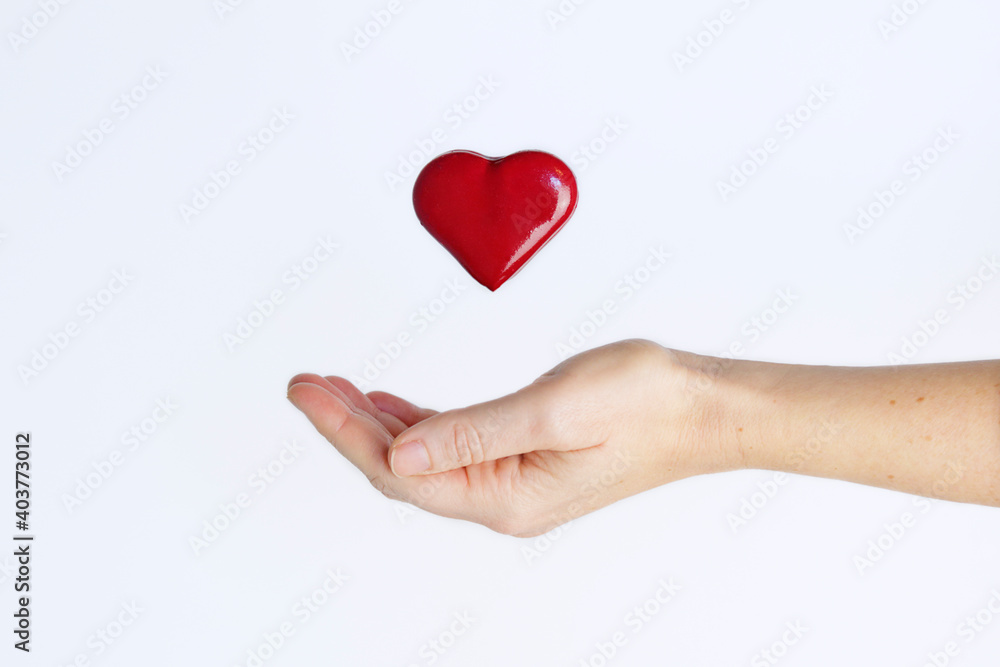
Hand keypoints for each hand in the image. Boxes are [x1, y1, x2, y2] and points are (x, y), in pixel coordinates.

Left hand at [287, 340, 742, 536]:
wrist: (703, 407)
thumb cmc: (646, 402)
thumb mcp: (554, 408)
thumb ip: (472, 434)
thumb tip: (399, 456)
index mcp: (505, 496)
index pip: (401, 473)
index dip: (346, 432)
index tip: (308, 391)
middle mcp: (503, 500)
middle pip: (403, 469)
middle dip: (349, 424)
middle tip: (307, 382)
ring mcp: (513, 481)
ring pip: (424, 458)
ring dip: (378, 422)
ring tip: (336, 387)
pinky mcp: (524, 459)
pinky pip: (452, 447)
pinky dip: (417, 422)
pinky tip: (394, 405)